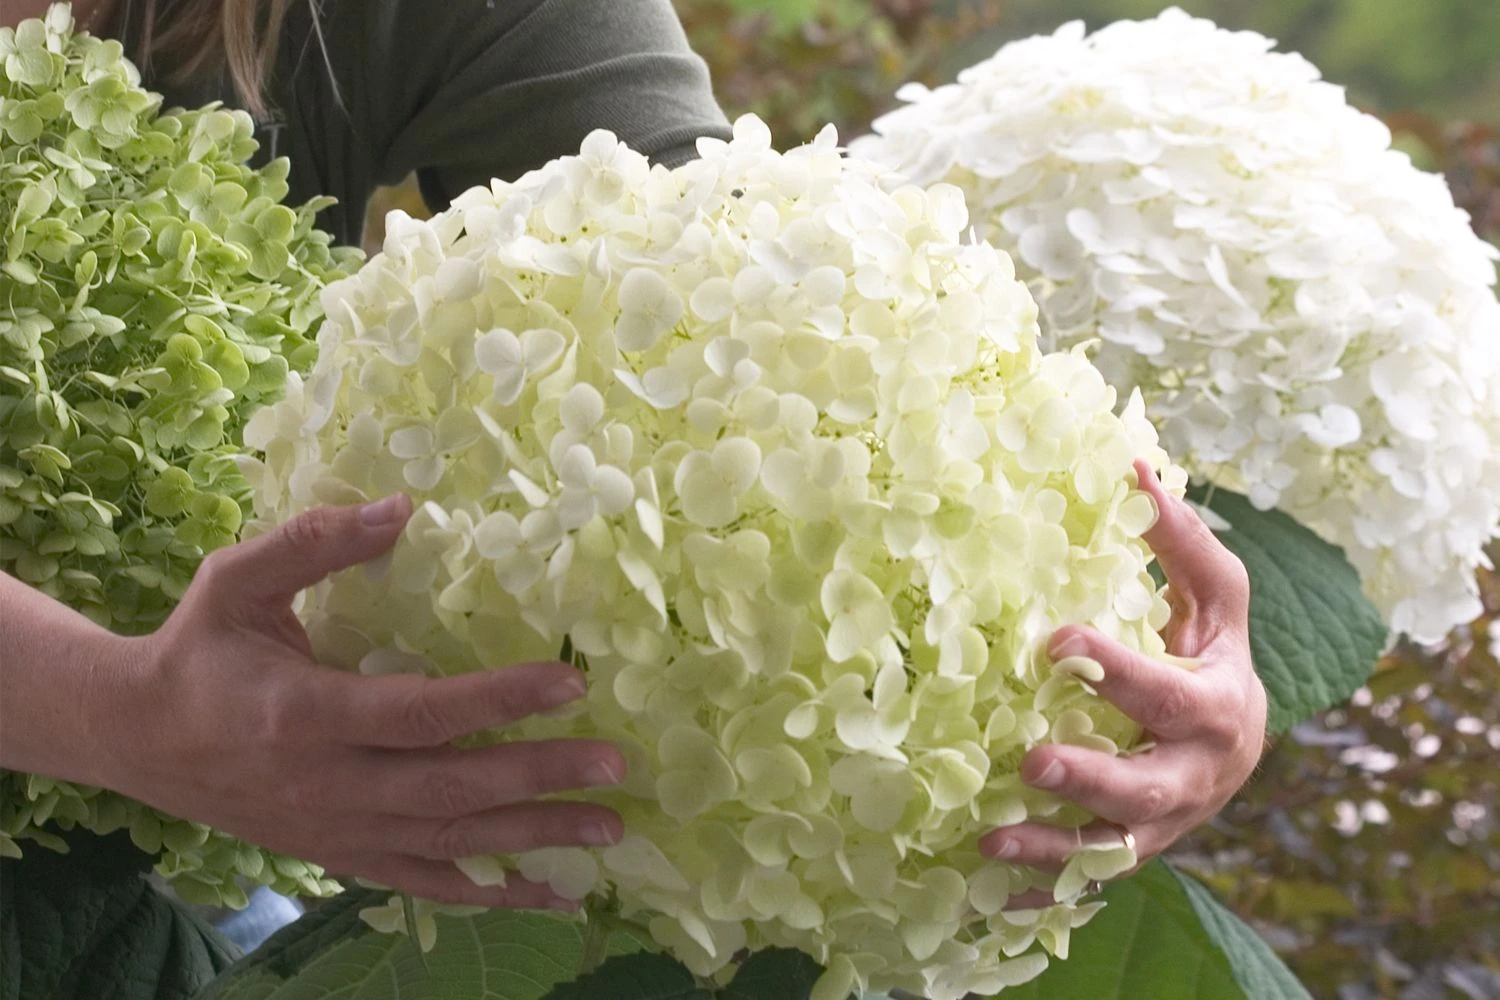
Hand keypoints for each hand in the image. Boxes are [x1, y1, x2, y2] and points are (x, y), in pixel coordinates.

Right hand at [100, 496, 625, 908]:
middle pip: (452, 788)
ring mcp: (339, 830)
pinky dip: (493, 895)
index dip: (499, 699)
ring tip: (610, 829)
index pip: (420, 712)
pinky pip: (427, 884)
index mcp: (306, 713)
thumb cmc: (198, 650)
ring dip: (535, 839)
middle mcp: (329, 784)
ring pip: (451, 845)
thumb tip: (403, 507)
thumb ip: (317, 542)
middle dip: (539, 777)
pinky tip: (553, 894)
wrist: (136, 738)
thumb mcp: (238, 582)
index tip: (571, 682)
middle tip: (615, 764)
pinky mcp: (343, 855)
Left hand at [980, 460, 1266, 889]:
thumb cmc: (1212, 657)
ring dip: (1052, 850)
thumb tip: (1131, 463)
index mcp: (1214, 709)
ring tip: (989, 842)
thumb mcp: (1215, 601)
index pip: (1167, 693)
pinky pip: (1088, 884)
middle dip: (1091, 779)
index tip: (1057, 640)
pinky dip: (1043, 894)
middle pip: (1148, 790)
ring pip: (1112, 850)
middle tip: (1030, 761)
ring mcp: (1162, 826)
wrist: (1235, 747)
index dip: (1118, 670)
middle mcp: (1193, 778)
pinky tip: (989, 896)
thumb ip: (1180, 541)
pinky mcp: (1130, 853)